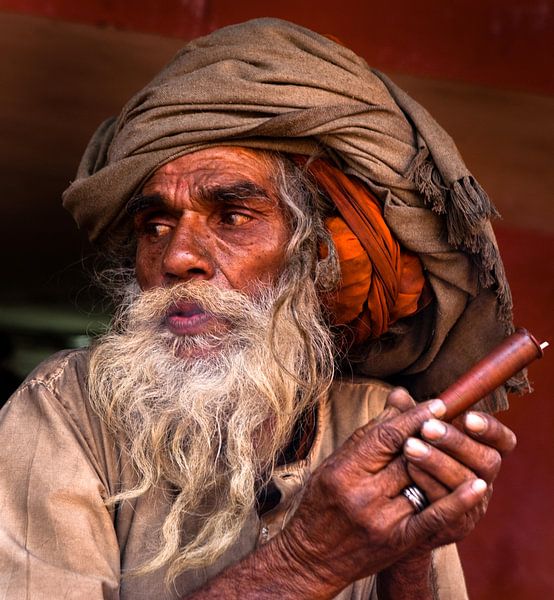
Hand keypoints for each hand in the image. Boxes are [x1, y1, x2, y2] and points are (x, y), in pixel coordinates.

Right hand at [271, 392, 489, 593]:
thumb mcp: (334, 464)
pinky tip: (478, 484)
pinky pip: (435, 517)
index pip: (386, 437)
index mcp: (344, 471)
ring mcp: (383, 521)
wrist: (313, 556)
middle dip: (432, 436)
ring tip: (464, 444)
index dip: (414, 417)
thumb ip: (367, 436)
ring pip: (424, 482)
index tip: (437, 403)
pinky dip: (458, 500)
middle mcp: (363, 495)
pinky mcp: (399, 541)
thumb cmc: (321, 502)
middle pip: (409, 457)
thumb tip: (398, 404)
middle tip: (453, 421)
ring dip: (445, 462)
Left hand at [401, 403, 516, 550]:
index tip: (467, 417)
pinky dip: (432, 486)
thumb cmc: (405, 465)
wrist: (393, 513)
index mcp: (478, 453)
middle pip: (487, 460)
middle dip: (457, 442)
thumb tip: (397, 395)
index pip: (502, 441)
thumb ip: (406, 417)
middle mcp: (482, 479)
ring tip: (409, 447)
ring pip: (467, 482)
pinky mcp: (455, 527)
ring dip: (438, 461)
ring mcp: (473, 506)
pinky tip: (412, 470)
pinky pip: (450, 510)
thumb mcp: (405, 437)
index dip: (491, 429)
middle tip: (427, 428)